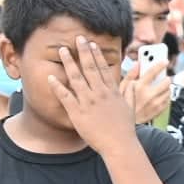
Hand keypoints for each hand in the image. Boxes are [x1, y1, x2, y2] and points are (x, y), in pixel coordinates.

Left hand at [50, 37, 138, 156]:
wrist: (120, 145)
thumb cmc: (125, 129)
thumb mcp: (131, 109)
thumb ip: (130, 94)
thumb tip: (132, 84)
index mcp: (112, 92)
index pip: (103, 69)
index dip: (97, 56)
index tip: (92, 45)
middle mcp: (100, 94)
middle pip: (90, 68)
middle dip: (83, 52)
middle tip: (78, 39)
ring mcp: (88, 102)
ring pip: (76, 78)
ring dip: (69, 62)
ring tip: (63, 51)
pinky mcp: (78, 112)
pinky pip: (65, 96)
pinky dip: (57, 86)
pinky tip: (50, 77)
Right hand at [119, 58, 172, 125]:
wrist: (125, 123)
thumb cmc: (121, 104)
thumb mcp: (121, 88)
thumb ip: (130, 75)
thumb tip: (138, 63)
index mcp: (138, 86)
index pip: (152, 72)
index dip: (160, 65)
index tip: (165, 61)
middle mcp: (149, 94)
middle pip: (166, 82)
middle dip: (165, 78)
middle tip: (163, 77)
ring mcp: (155, 103)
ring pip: (168, 91)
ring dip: (166, 88)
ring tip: (159, 87)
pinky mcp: (159, 110)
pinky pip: (168, 100)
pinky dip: (165, 97)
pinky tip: (159, 96)